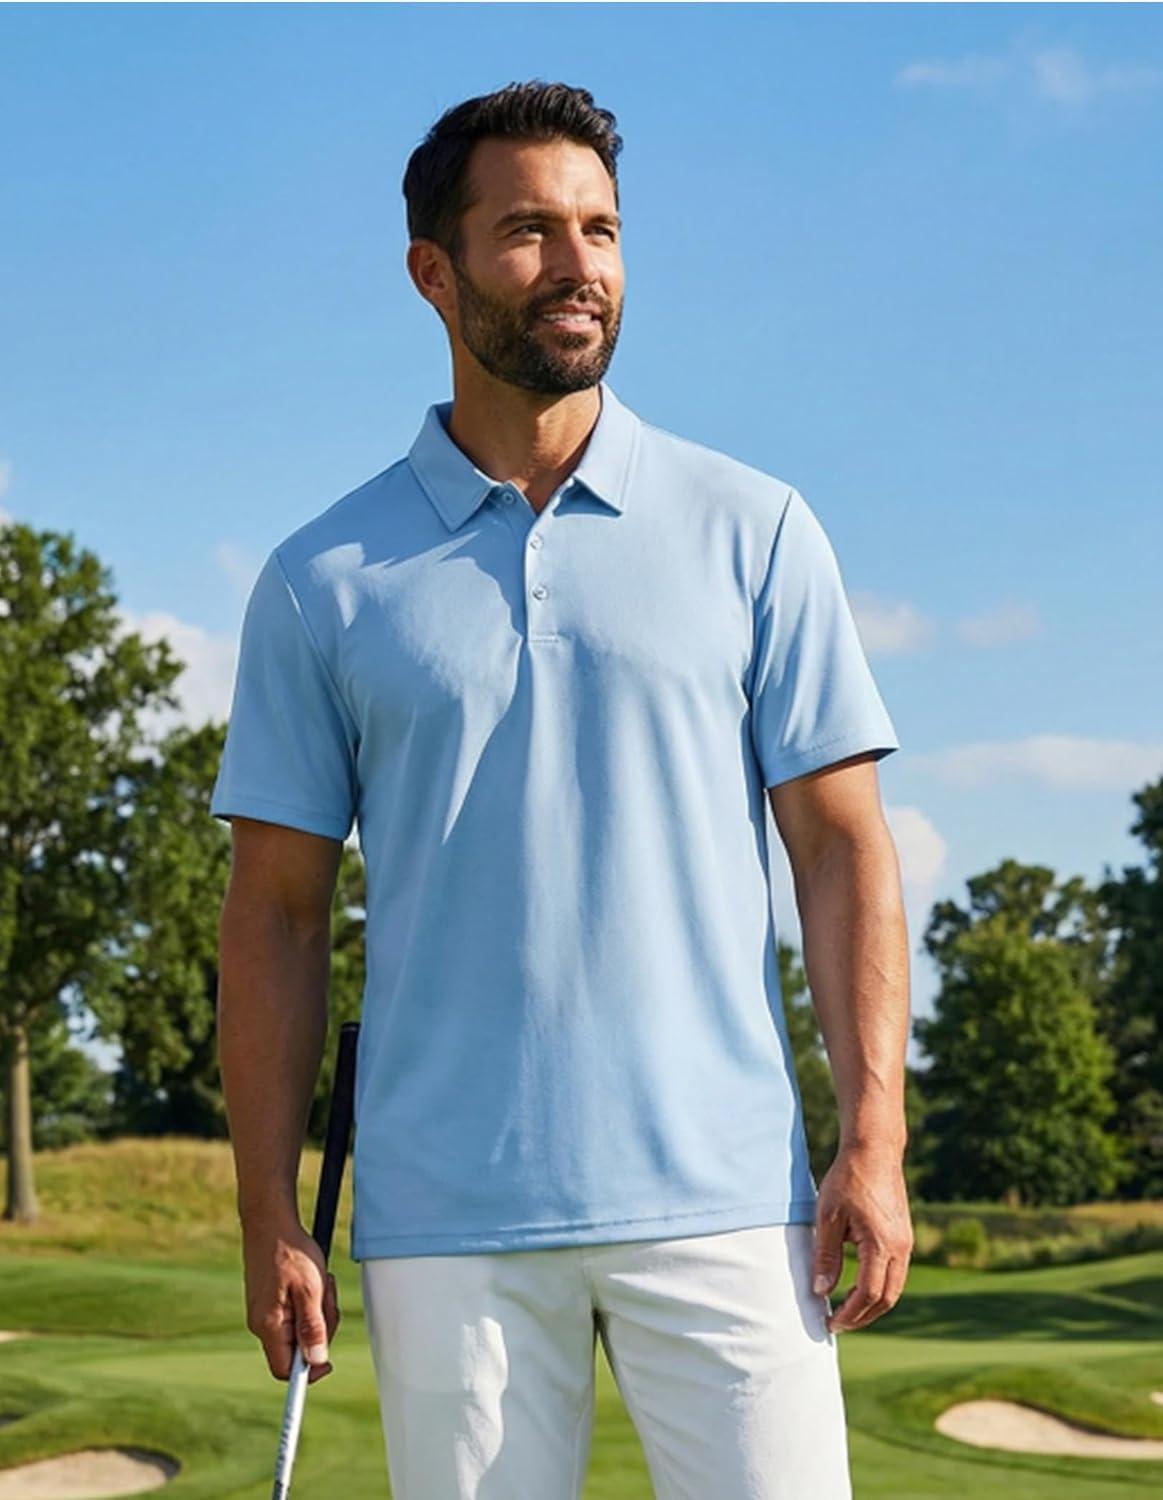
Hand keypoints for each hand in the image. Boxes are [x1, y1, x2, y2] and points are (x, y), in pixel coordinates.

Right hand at [242, 1214, 340, 1382]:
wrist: (270, 1222)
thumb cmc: (290, 1252)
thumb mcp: (310, 1289)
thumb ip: (313, 1327)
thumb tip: (316, 1362)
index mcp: (269, 1326)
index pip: (285, 1370)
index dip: (308, 1371)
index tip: (328, 1361)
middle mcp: (263, 1324)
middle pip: (299, 1348)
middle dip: (321, 1326)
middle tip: (326, 1296)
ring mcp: (266, 1312)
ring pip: (302, 1327)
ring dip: (319, 1308)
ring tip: (320, 1280)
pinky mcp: (271, 1301)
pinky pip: (297, 1312)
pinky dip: (310, 1299)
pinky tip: (312, 1279)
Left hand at [811, 1142, 912, 1332]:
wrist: (875, 1151)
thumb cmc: (848, 1179)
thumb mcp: (828, 1216)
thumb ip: (826, 1256)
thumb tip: (822, 1291)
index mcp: (882, 1245)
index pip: (868, 1295)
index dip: (849, 1314)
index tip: (830, 1323)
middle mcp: (900, 1248)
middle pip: (886, 1299)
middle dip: (862, 1317)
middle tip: (838, 1324)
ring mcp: (906, 1243)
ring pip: (894, 1288)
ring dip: (872, 1305)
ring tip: (847, 1311)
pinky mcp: (904, 1236)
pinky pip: (896, 1273)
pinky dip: (879, 1288)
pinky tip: (859, 1287)